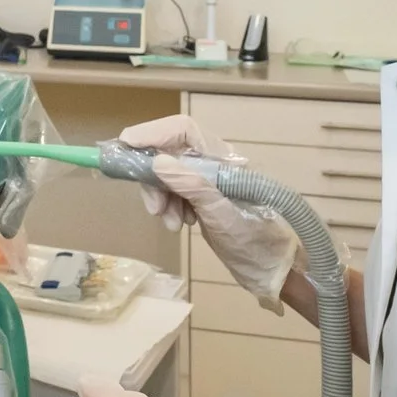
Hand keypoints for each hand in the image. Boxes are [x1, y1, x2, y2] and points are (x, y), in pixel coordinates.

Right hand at [116, 115, 298, 305]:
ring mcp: (207, 179)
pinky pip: (173, 190)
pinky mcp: (201, 196)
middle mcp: (214, 162)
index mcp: (224, 159)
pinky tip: (178, 223)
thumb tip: (157, 161)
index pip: (183, 130)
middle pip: (169, 152)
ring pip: (167, 173)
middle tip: (153, 208)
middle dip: (153, 177)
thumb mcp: (222, 216)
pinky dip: (168, 205)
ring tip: (170, 223)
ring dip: (160, 196)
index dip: (152, 133)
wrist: (271, 266)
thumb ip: (193, 186)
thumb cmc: (255, 242)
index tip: (124, 146)